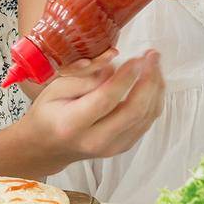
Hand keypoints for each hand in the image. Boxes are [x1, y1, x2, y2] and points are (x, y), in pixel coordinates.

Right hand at [21, 50, 164, 170]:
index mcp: (72, 124)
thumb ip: (83, 78)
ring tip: (154, 63)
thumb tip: (113, 68)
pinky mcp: (123, 146)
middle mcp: (95, 140)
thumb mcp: (55, 88)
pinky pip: (147, 122)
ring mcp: (112, 147)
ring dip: (155, 87)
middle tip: (151, 56)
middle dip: (148, 80)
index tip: (136, 58)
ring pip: (145, 117)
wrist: (48, 146)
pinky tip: (152, 81)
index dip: (125, 78)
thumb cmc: (49, 112)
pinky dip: (154, 99)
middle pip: (133, 111)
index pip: (105, 100)